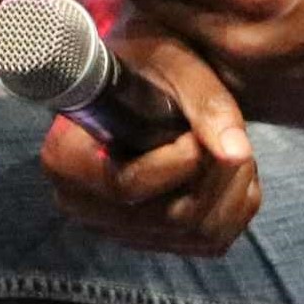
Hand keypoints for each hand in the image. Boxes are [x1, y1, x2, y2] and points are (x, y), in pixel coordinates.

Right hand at [34, 24, 263, 256]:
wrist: (142, 75)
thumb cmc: (147, 61)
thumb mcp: (173, 63)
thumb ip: (205, 102)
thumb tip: (237, 152)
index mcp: (65, 160)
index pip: (126, 186)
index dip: (178, 162)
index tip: (196, 131)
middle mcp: (83, 205)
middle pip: (169, 217)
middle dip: (216, 175)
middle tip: (232, 133)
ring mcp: (119, 229)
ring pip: (197, 234)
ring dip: (233, 190)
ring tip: (232, 145)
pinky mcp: (154, 239)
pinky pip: (210, 243)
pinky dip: (235, 207)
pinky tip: (230, 170)